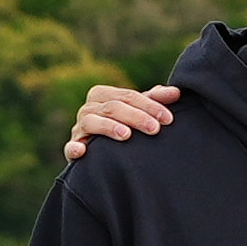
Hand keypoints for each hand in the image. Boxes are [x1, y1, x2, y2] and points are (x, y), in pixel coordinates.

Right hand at [62, 81, 179, 163]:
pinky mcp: (73, 147)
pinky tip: (82, 151)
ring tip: (126, 135)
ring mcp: (79, 128)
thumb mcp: (137, 112)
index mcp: (103, 95)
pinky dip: (74, 147)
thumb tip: (176, 92)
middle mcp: (89, 108)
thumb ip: (153, 101)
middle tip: (154, 129)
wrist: (99, 153)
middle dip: (135, 117)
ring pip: (92, 121)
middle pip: (112, 107)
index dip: (150, 105)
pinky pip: (70, 146)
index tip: (168, 118)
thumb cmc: (122, 125)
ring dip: (108, 127)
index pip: (128, 96)